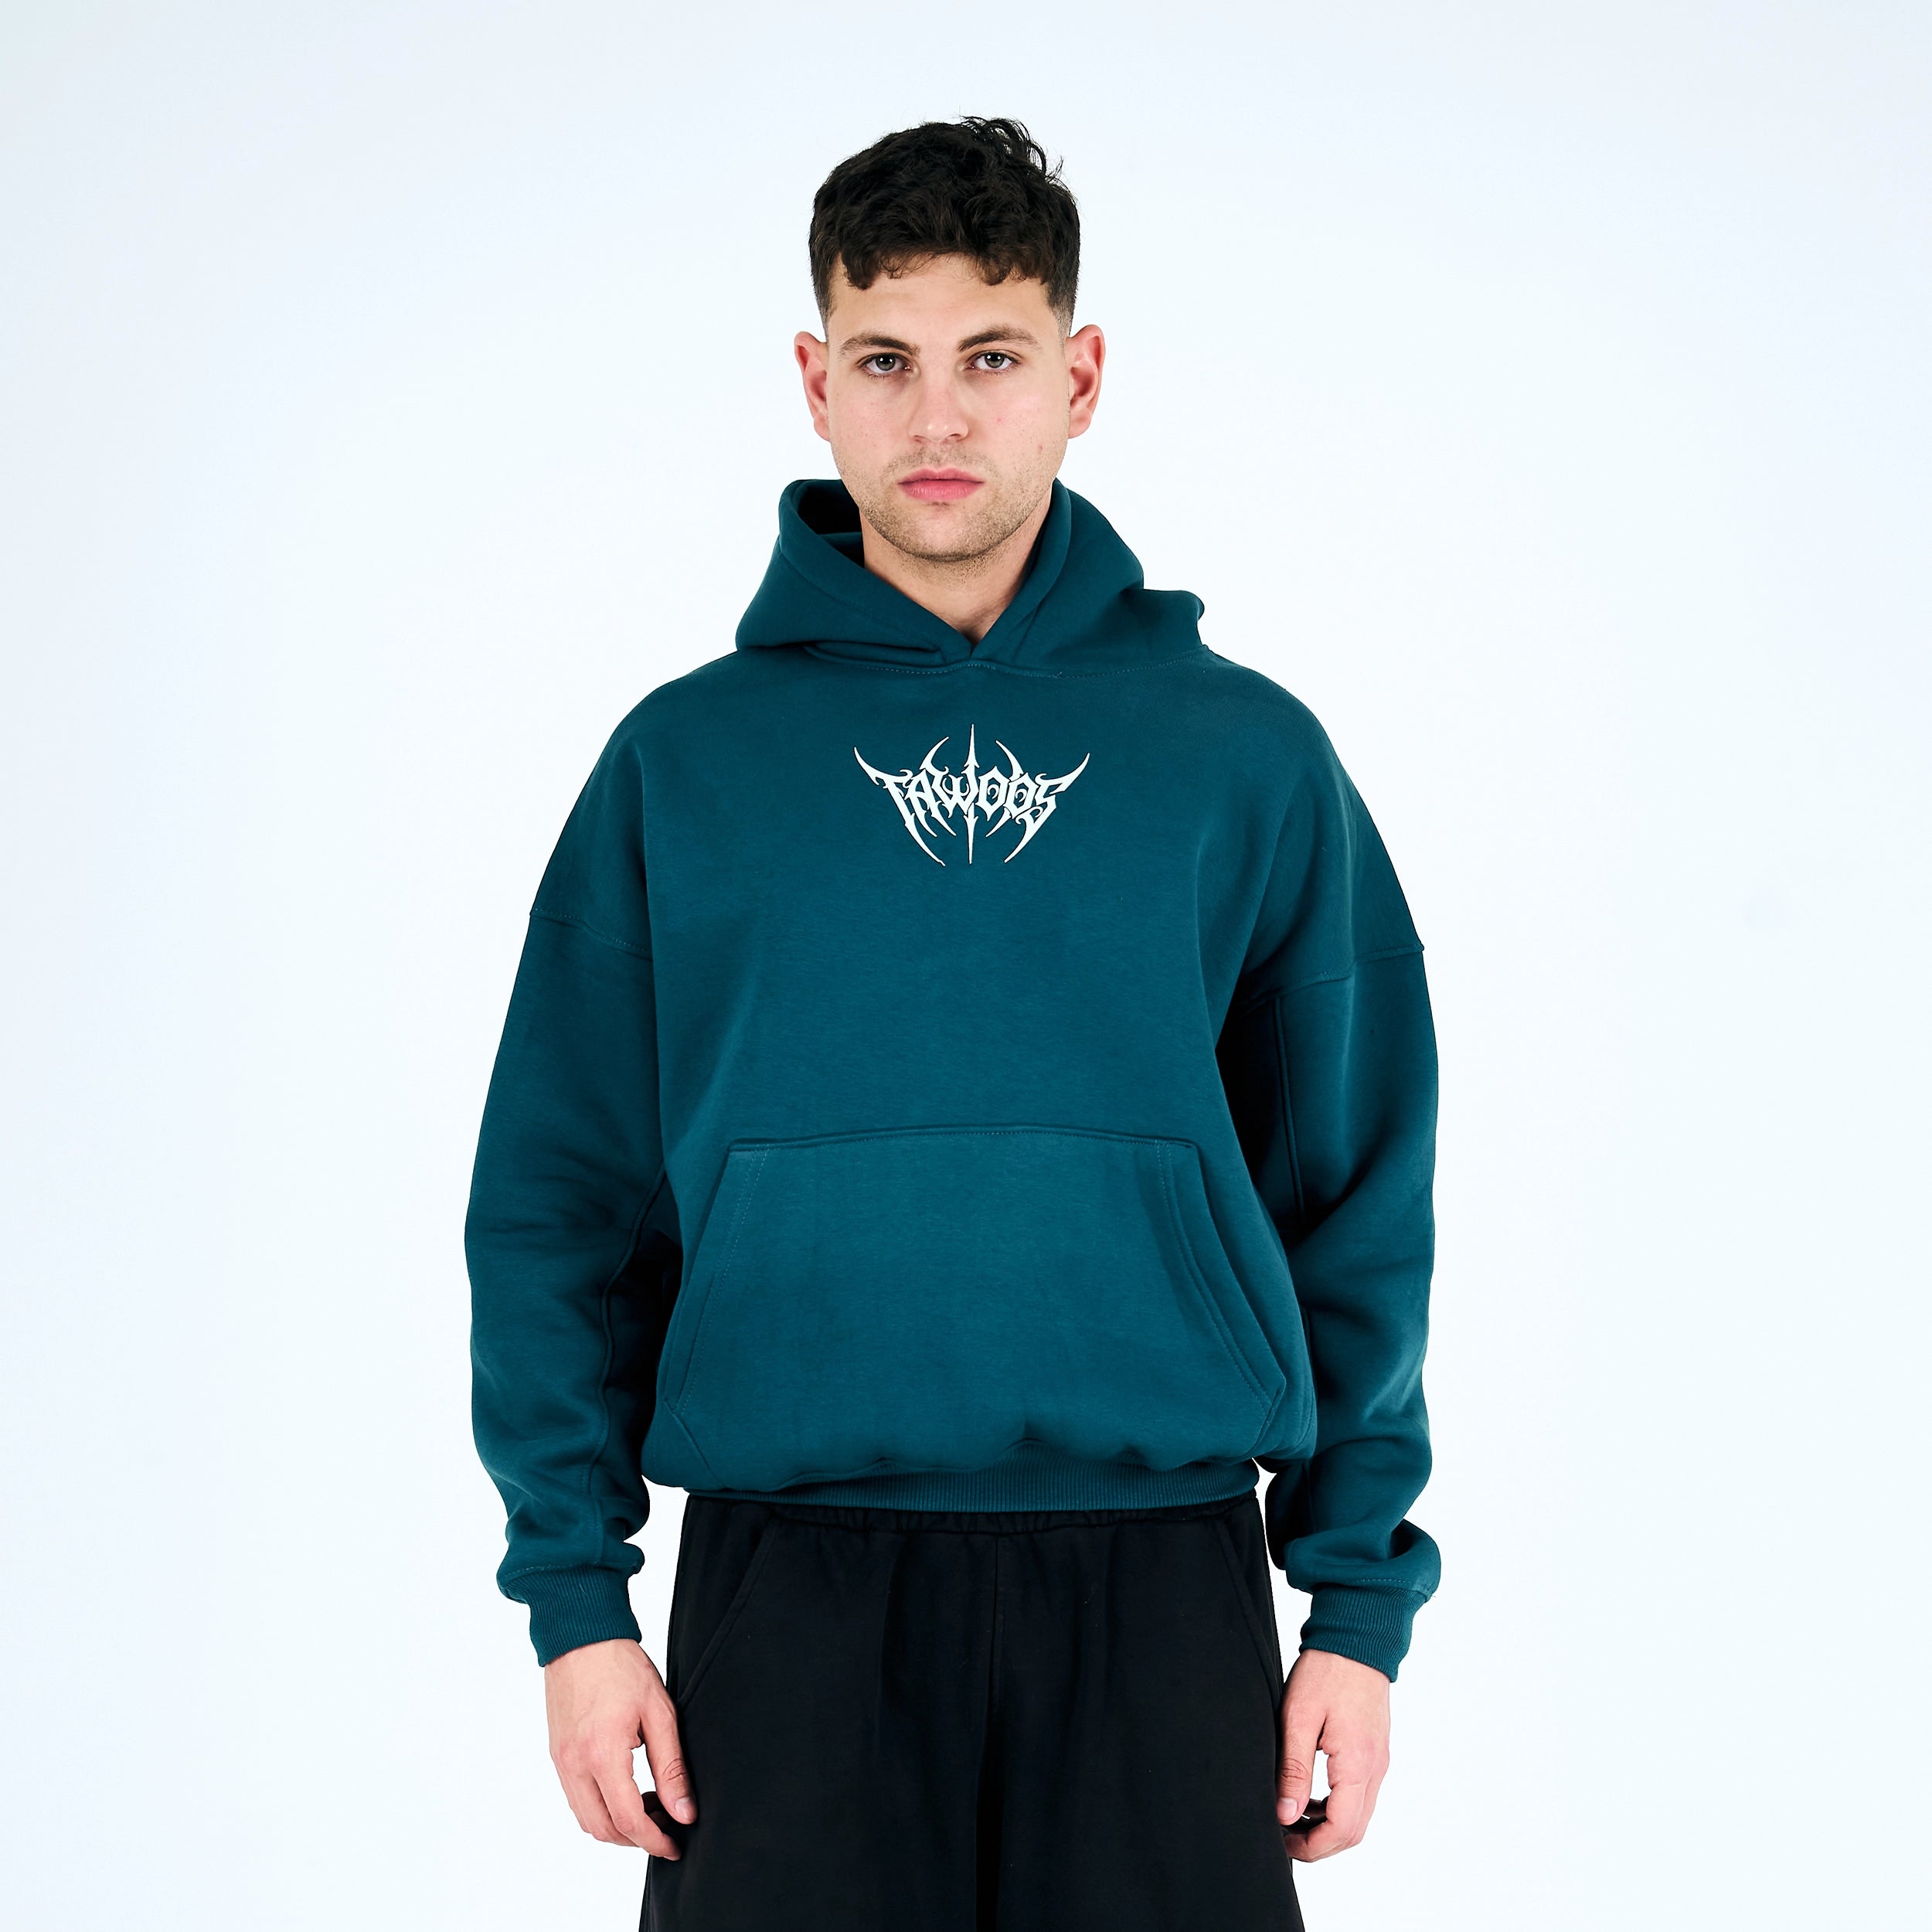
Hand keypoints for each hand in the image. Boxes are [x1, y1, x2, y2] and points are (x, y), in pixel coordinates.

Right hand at [543, 1637, 694, 1856]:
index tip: (674, 1845)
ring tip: (650, 1809)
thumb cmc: (621, 1666)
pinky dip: (600, 1809)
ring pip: (587, 1819)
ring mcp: (561, 1762)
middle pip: (603, 1829)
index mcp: (602, 1754)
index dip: (654, 1840)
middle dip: (636, 1839)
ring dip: (617, 1826)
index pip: (628, 1819)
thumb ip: (672, 1766)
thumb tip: (684, 1812)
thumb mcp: (659, 1712)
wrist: (580, 1637)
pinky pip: (576, 1799)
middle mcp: (574, 1765)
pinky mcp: (557, 1755)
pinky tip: (626, 1792)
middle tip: (666, 1828)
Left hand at [1276, 1648, 1390, 1860]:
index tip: (1283, 1842)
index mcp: (1358, 1763)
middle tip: (1284, 1837)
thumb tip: (1286, 1815)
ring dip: (1328, 1826)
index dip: (1312, 1846)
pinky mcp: (1375, 1751)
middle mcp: (1375, 1768)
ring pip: (1359, 1815)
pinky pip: (1361, 1794)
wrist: (1356, 1638)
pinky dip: (1337, 1806)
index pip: (1342, 1829)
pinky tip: (1310, 1796)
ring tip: (1291, 1816)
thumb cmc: (1326, 1671)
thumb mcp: (1298, 1717)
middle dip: (1320, 1843)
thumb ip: (1294, 1769)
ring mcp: (1379, 1760)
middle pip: (1354, 1830)